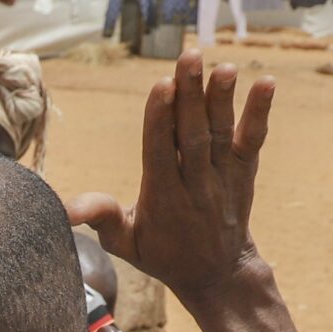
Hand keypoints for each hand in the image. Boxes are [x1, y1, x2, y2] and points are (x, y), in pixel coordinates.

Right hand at [64, 51, 274, 312]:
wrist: (218, 275)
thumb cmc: (163, 254)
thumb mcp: (125, 245)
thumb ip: (101, 220)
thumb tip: (66, 210)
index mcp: (162, 198)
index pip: (161, 152)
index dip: (161, 118)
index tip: (163, 85)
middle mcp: (195, 185)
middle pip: (193, 135)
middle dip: (191, 95)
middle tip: (190, 56)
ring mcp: (223, 178)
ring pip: (221, 134)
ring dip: (223, 99)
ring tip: (226, 67)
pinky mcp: (243, 172)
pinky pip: (252, 141)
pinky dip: (259, 113)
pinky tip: (266, 84)